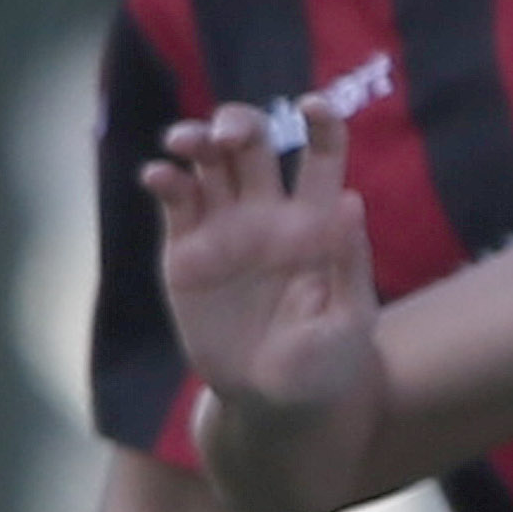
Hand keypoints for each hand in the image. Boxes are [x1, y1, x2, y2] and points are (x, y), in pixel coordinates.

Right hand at [144, 97, 389, 431]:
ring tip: (188, 144)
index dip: (321, 122)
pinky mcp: (186, 251)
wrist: (274, 406)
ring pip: (207, 160)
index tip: (312, 105)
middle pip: (252, 142)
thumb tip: (350, 202)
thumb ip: (349, 264)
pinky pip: (175, 199)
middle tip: (228, 135)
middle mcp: (269, 214)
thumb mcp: (350, 321)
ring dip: (195, 138)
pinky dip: (164, 178)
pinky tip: (161, 178)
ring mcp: (225, 228)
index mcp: (317, 222)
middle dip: (238, 122)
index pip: (321, 155)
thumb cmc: (326, 366)